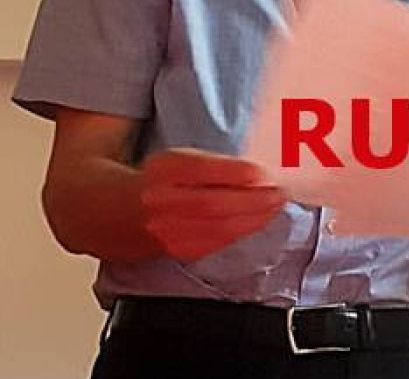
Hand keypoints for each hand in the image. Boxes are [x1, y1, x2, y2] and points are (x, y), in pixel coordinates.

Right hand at [139, 149, 285, 260]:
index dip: (235, 173)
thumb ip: (218, 164)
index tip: (264, 173)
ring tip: (275, 207)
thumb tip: (259, 172)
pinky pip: (216, 242)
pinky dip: (242, 231)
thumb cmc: (168, 178)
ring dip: (253, 218)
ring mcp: (168, 229)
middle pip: (211, 204)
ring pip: (216, 228)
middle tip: (279, 194)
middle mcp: (161, 200)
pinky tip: (258, 221)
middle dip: (252, 200)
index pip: (200, 170)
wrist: (128, 210)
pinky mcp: (178, 249)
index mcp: (165, 168)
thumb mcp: (186, 158)